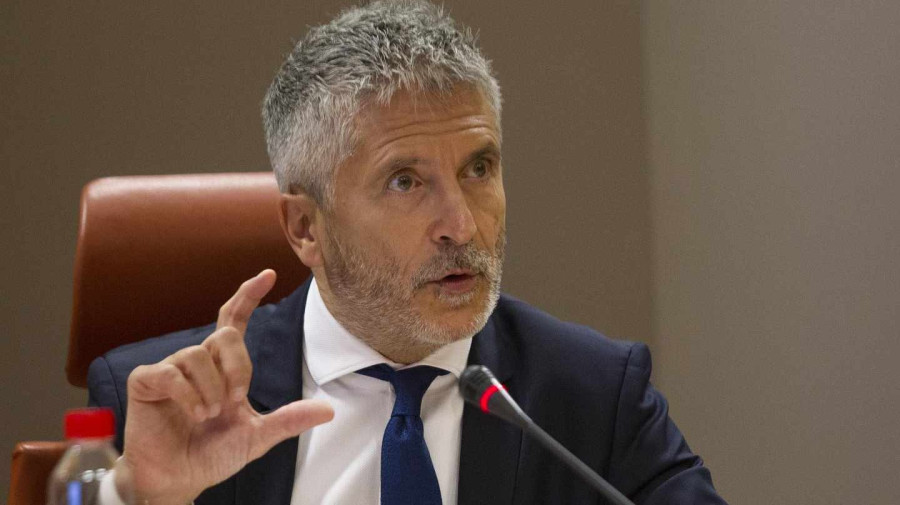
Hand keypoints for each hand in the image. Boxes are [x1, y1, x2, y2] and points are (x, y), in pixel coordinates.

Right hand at [117, 270, 333, 503]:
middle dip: (239, 368)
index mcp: (222, 368)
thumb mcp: (257, 437)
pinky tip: (194, 414)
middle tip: (234, 400)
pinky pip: (172, 373)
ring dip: (211, 389)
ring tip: (208, 414)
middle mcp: (197, 361)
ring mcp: (169, 369)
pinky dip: (189, 396)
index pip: (234, 320)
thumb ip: (289, 420)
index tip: (269, 274)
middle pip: (226, 335)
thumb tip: (329, 410)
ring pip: (199, 354)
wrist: (178, 479)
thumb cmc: (212, 455)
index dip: (248, 296)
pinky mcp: (146, 381)